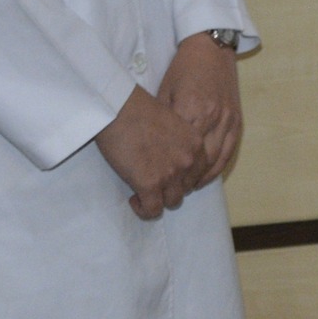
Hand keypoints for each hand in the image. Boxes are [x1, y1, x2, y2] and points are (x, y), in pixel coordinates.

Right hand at [96, 85, 208, 219]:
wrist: (119, 108)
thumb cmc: (138, 109)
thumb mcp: (172, 123)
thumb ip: (178, 142)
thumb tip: (170, 158)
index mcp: (196, 144)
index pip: (199, 173)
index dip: (182, 177)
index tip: (166, 174)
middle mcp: (188, 161)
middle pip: (186, 188)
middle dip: (170, 188)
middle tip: (153, 181)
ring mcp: (170, 174)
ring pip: (172, 202)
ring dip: (158, 200)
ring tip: (143, 192)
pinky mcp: (150, 184)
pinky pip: (152, 210)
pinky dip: (143, 209)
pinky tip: (134, 199)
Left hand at [155, 34, 242, 196]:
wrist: (211, 48)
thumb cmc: (182, 68)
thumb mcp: (164, 91)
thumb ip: (163, 120)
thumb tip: (153, 150)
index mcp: (193, 110)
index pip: (180, 153)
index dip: (169, 171)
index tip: (156, 184)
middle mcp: (214, 118)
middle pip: (199, 162)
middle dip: (184, 181)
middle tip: (169, 193)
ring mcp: (228, 120)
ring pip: (215, 160)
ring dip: (200, 178)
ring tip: (185, 189)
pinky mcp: (237, 120)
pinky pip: (229, 152)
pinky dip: (217, 169)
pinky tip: (205, 178)